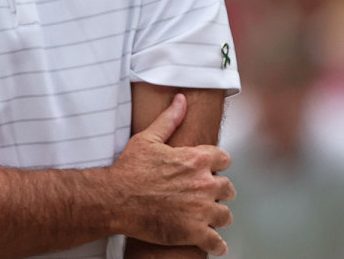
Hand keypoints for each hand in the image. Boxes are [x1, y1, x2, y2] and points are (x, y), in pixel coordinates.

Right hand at [109, 94, 234, 255]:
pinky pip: (217, 242)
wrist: (115, 198)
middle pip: (228, 188)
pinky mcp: (194, 232)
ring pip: (225, 215)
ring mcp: (201, 210)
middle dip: (219, 191)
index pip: (224, 159)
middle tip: (205, 195)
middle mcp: (204, 184)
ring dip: (218, 216)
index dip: (217, 164)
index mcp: (196, 159)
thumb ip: (169, 119)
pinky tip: (211, 242)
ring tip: (207, 217)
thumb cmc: (129, 168)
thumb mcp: (147, 138)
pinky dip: (216, 244)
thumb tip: (181, 100)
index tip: (209, 169)